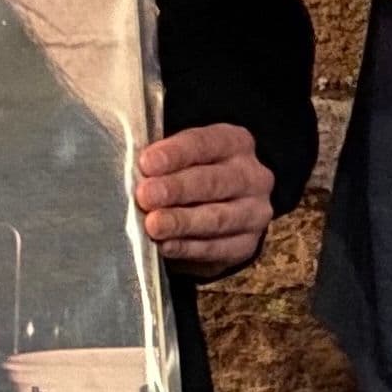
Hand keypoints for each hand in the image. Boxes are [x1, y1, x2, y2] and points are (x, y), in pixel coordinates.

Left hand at [138, 126, 275, 273]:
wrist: (220, 207)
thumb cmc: (192, 173)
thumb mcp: (183, 154)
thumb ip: (163, 159)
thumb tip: (137, 174)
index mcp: (235, 142)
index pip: (204, 143)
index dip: (175, 154)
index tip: (147, 163)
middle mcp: (252, 177)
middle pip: (212, 182)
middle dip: (176, 189)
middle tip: (146, 197)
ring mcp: (254, 213)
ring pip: (217, 218)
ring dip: (181, 222)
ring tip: (153, 225)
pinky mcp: (247, 244)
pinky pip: (217, 248)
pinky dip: (188, 248)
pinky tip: (166, 245)